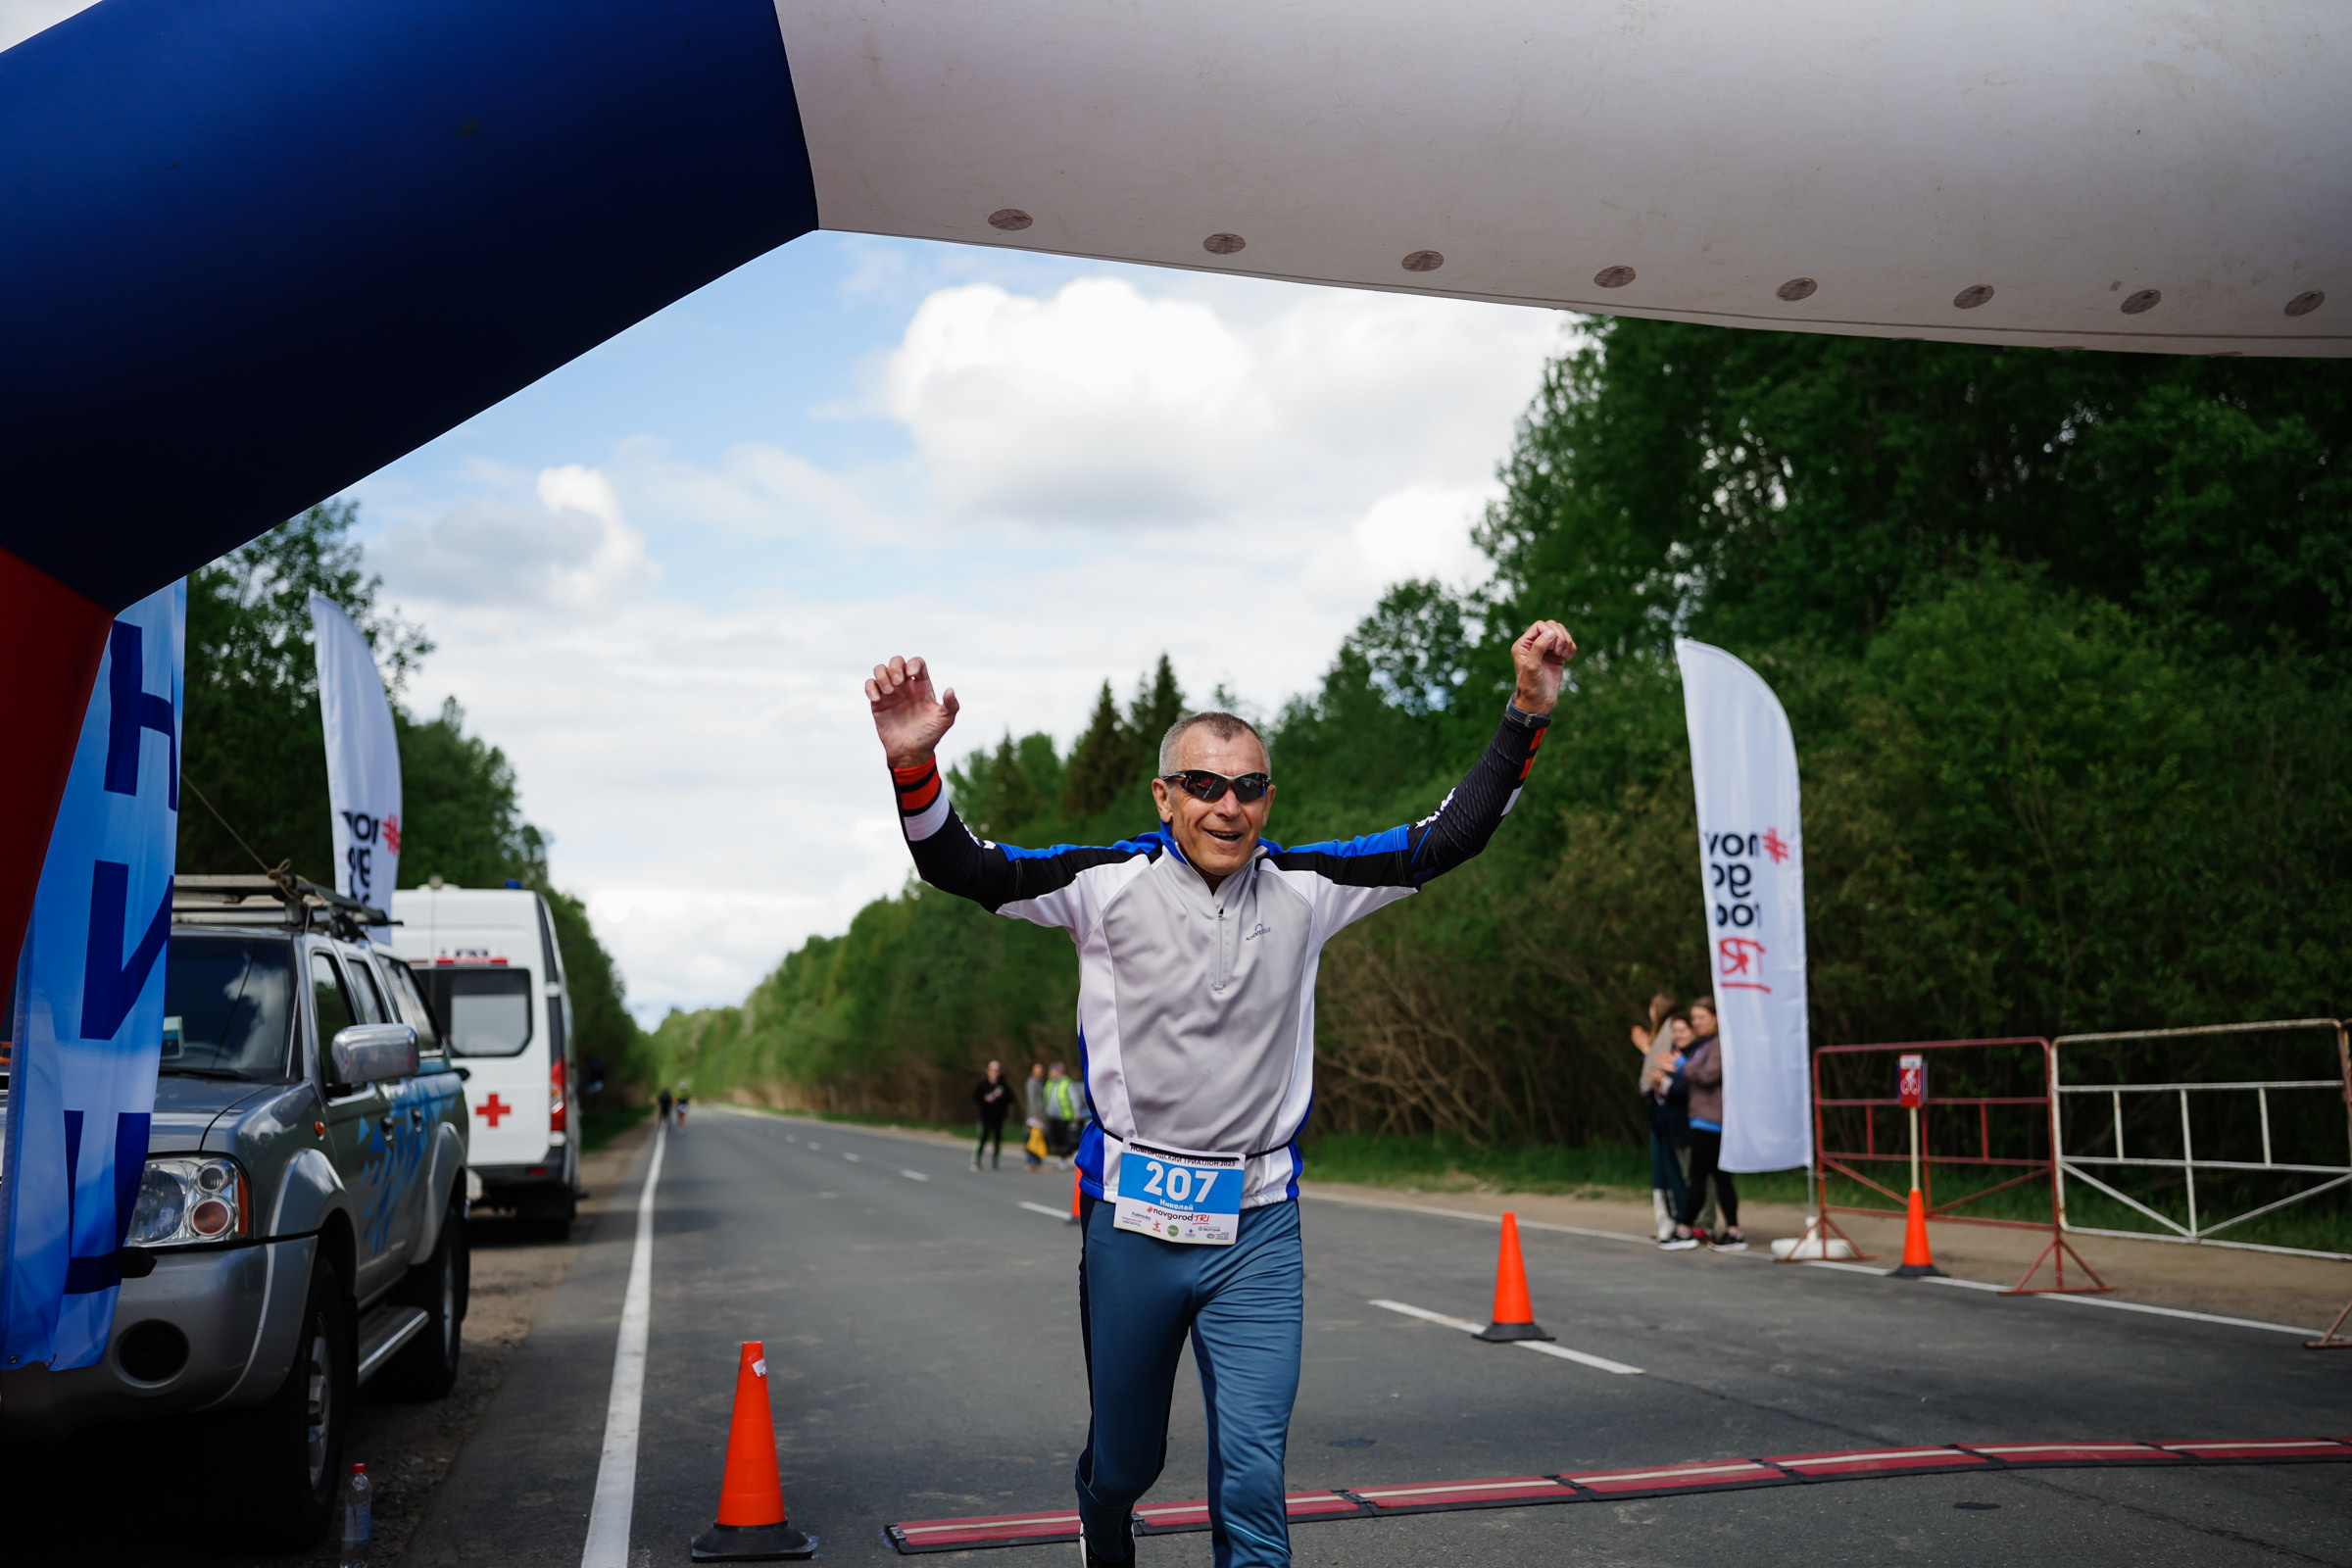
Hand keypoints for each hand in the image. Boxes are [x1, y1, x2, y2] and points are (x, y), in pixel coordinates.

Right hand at [867, 654, 959, 768]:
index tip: (911, 674)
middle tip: (898, 683)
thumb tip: (950, 690)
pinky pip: (870, 685)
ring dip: (882, 675)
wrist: (911, 752)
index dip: (913, 663)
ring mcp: (890, 693)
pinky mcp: (878, 703)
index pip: (917, 663)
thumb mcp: (945, 720)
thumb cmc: (930, 735)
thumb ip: (951, 705)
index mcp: (922, 686)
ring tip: (889, 692)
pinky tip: (877, 699)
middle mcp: (905, 686)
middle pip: (896, 661)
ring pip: (880, 670)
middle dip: (895, 667)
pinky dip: (870, 687)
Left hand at [1510, 620, 1576, 714]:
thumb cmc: (1531, 686)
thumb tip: (1550, 632)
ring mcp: (1546, 650)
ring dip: (1567, 641)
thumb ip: (1538, 647)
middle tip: (1559, 653)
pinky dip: (1571, 648)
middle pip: (1552, 626)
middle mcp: (1534, 644)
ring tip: (1565, 656)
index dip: (1550, 632)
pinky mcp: (1556, 656)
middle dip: (1560, 636)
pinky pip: (1567, 643)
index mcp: (1523, 644)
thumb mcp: (1532, 667)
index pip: (1540, 625)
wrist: (1538, 703)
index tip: (1553, 649)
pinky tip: (1569, 658)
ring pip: (1561, 633)